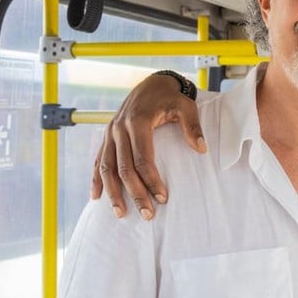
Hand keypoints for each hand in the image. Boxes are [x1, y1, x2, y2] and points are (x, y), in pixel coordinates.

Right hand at [91, 74, 205, 218]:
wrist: (153, 82)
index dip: (151, 180)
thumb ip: (192, 126)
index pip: (142, 159)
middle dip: (134, 193)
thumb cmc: (172, 97)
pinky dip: (96, 178)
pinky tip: (97, 196)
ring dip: (112, 192)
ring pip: (106, 167)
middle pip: (123, 167)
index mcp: (138, 121)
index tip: (162, 198)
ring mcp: (110, 132)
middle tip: (147, 214)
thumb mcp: (186, 106)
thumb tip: (201, 148)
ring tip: (121, 213)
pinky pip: (98, 160)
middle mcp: (119, 128)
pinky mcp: (107, 136)